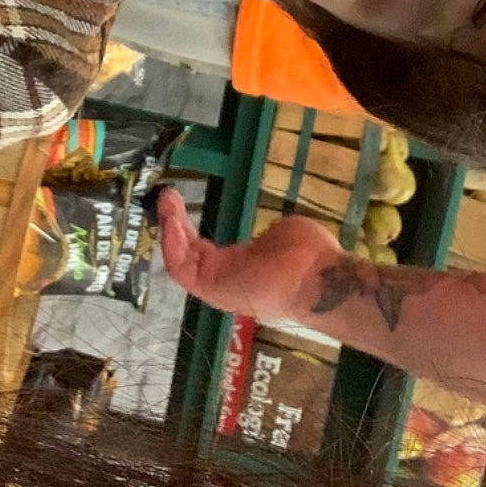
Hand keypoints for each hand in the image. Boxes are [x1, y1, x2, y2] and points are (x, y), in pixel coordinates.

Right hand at [157, 188, 342, 323]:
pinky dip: (172, 244)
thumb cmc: (309, 258)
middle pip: (187, 254)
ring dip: (169, 229)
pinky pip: (183, 270)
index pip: (202, 252)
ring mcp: (217, 287)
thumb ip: (264, 237)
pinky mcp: (214, 289)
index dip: (187, 229)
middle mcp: (225, 280)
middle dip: (174, 224)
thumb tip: (265, 236)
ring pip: (180, 261)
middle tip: (166, 197)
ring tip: (165, 202)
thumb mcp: (280, 237)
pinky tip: (171, 220)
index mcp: (241, 269)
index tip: (179, 202)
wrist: (320, 279)